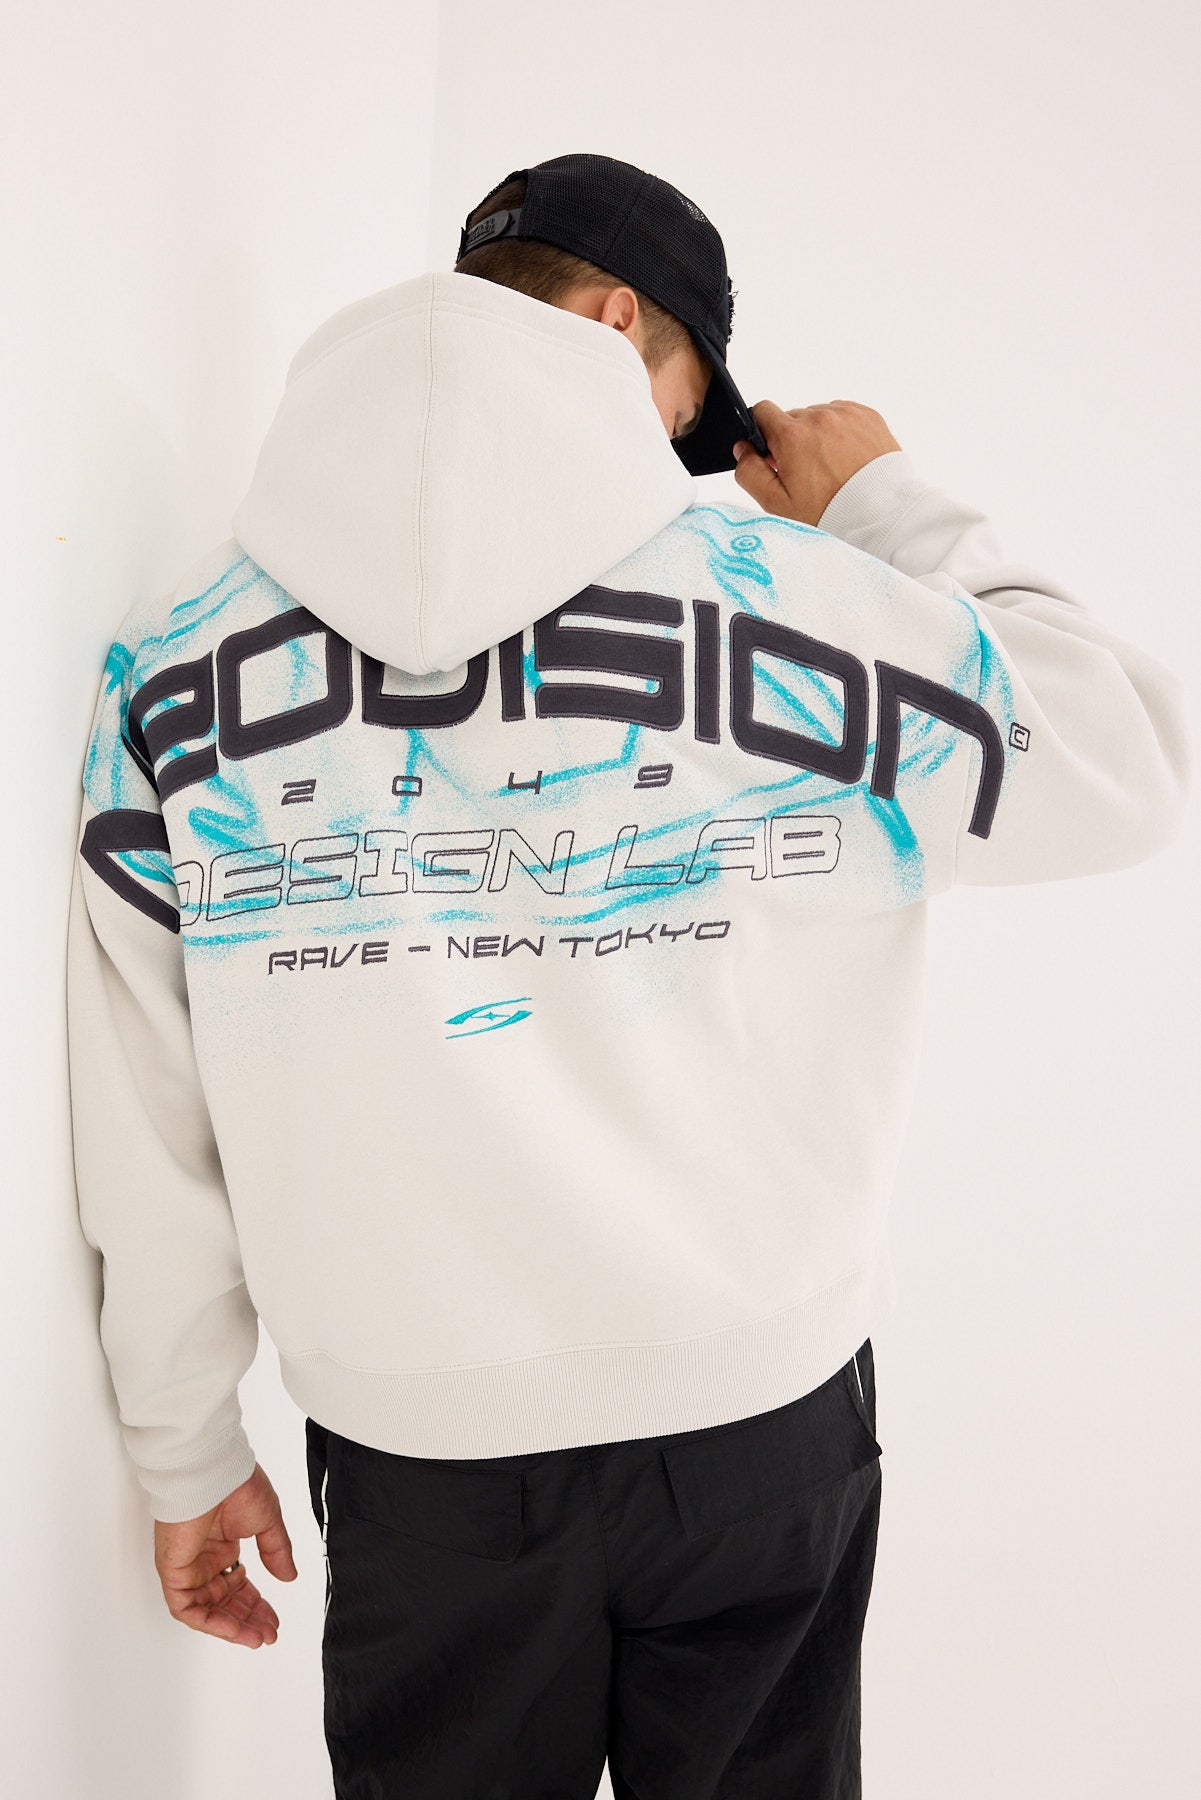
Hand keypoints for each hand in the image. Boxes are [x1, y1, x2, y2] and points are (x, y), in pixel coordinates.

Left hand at [153, 1461, 297, 1648]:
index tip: (273, 1620)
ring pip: (206, 1610)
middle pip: (224, 1601)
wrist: (213, 1471)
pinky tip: (234, 1629)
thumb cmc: (237, 1484)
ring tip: (256, 1638)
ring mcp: (187, 1566)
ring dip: (231, 1627)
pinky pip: (188, 1608)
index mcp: (222, 1545)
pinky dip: (210, 1623)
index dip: (256, 1604)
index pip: (237, 1586)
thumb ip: (276, 1551)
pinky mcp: (173, 1571)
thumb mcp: (268, 1521)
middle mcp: (203, 1559)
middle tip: (268, 1634)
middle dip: (248, 1620)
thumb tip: (289, 1576)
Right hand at [732, 399, 901, 526]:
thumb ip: (750, 473)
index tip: (773, 456)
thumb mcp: (778, 504)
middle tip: (806, 472)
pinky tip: (847, 459)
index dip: (762, 434)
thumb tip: (742, 449)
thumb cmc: (831, 513)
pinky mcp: (869, 416)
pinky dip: (841, 433)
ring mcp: (847, 414)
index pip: (762, 411)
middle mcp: (819, 416)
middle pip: (792, 418)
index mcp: (792, 434)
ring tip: (831, 467)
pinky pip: (844, 417)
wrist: (883, 517)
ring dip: (818, 435)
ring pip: (819, 417)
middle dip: (793, 440)